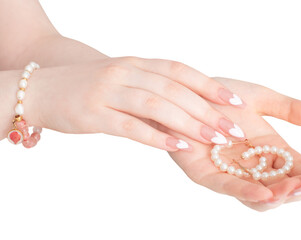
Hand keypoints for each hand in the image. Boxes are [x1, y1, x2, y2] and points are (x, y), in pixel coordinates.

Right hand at [25, 58, 248, 149]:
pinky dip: (156, 136)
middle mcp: (126, 72)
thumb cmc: (90, 88)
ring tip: (215, 139)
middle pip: (175, 90)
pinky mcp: (93, 113)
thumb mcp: (125, 81)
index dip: (210, 86)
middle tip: (233, 129)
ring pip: (156, 105)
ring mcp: (108, 91)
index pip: (181, 71)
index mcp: (137, 63)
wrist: (41, 88)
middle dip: (208, 110)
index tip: (236, 103)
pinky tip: (178, 146)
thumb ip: (153, 91)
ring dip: (189, 123)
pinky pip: (129, 126)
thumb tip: (189, 109)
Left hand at [167, 77, 300, 210]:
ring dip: (281, 195)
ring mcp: (229, 173)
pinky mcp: (205, 174)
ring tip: (299, 186)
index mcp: (267, 151)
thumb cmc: (220, 95)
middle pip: (281, 190)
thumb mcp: (262, 99)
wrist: (185, 88)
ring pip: (259, 197)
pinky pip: (227, 188)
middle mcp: (250, 167)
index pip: (297, 170)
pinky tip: (267, 194)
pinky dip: (247, 193)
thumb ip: (292, 111)